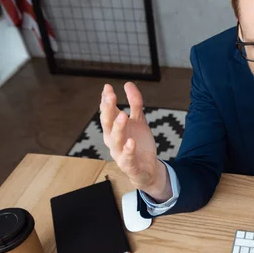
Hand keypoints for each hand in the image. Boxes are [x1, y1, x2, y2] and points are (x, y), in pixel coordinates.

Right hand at [99, 82, 171, 200]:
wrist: (147, 168)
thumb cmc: (139, 144)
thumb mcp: (139, 121)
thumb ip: (135, 104)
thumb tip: (128, 84)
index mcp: (113, 130)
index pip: (107, 113)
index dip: (106, 101)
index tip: (107, 87)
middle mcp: (113, 141)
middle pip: (108, 124)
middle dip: (108, 110)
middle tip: (110, 96)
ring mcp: (120, 154)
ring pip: (116, 140)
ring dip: (118, 128)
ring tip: (122, 115)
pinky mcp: (129, 166)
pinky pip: (127, 158)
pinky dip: (128, 150)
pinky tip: (131, 142)